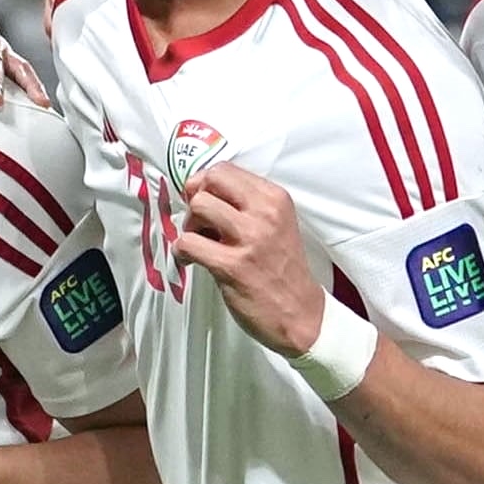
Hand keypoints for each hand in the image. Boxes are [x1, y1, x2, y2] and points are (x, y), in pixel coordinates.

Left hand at [174, 164, 328, 355]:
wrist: (301, 314)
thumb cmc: (281, 270)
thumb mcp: (274, 224)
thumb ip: (244, 205)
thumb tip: (200, 192)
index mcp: (274, 199)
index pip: (225, 169)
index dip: (205, 185)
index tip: (204, 204)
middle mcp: (265, 213)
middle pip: (209, 181)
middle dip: (195, 200)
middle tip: (199, 224)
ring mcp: (250, 238)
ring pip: (198, 207)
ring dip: (188, 226)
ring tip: (198, 244)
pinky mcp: (233, 265)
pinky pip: (188, 243)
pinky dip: (182, 252)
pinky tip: (191, 262)